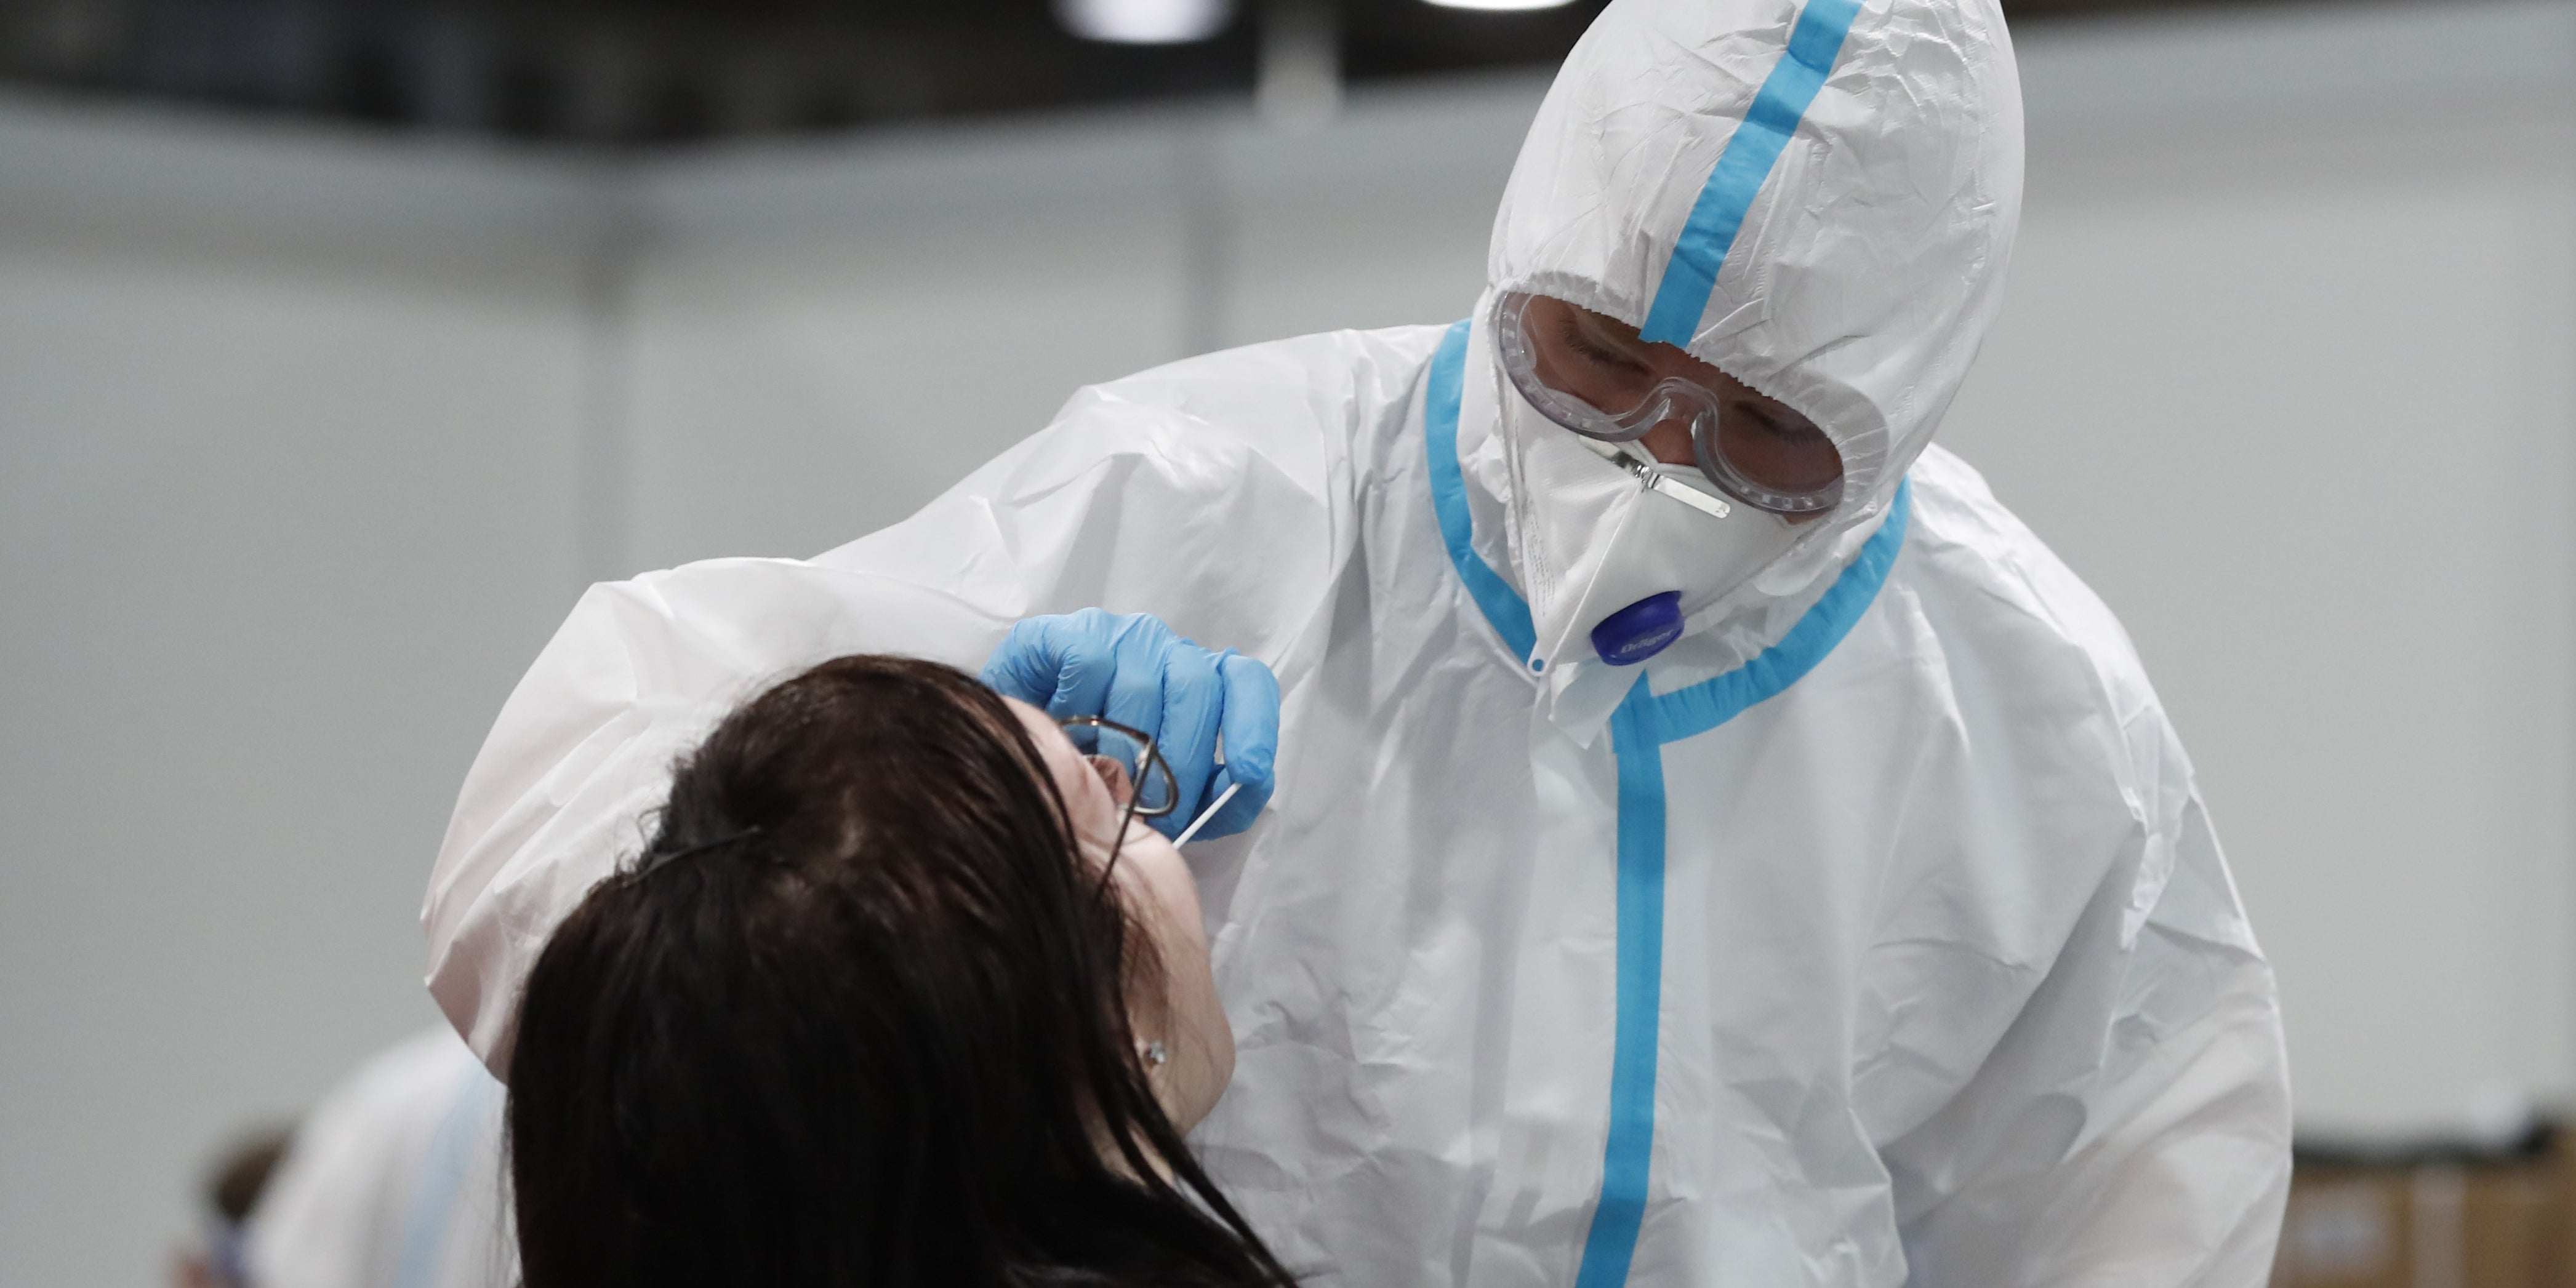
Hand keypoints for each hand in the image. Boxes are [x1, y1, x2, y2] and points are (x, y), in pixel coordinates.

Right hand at [981, 609, 1278, 840]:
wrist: (1009, 759)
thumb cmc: (1092, 776)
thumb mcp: (1158, 792)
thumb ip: (1203, 792)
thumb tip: (1226, 798)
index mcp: (1195, 681)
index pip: (1245, 682)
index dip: (1252, 727)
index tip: (1248, 774)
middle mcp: (1162, 649)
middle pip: (1198, 690)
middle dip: (1181, 763)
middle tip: (1154, 812)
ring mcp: (1114, 637)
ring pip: (1144, 685)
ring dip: (1126, 749)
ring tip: (1103, 784)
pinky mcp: (1062, 634)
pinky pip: (1088, 663)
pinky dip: (1080, 705)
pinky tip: (1066, 734)